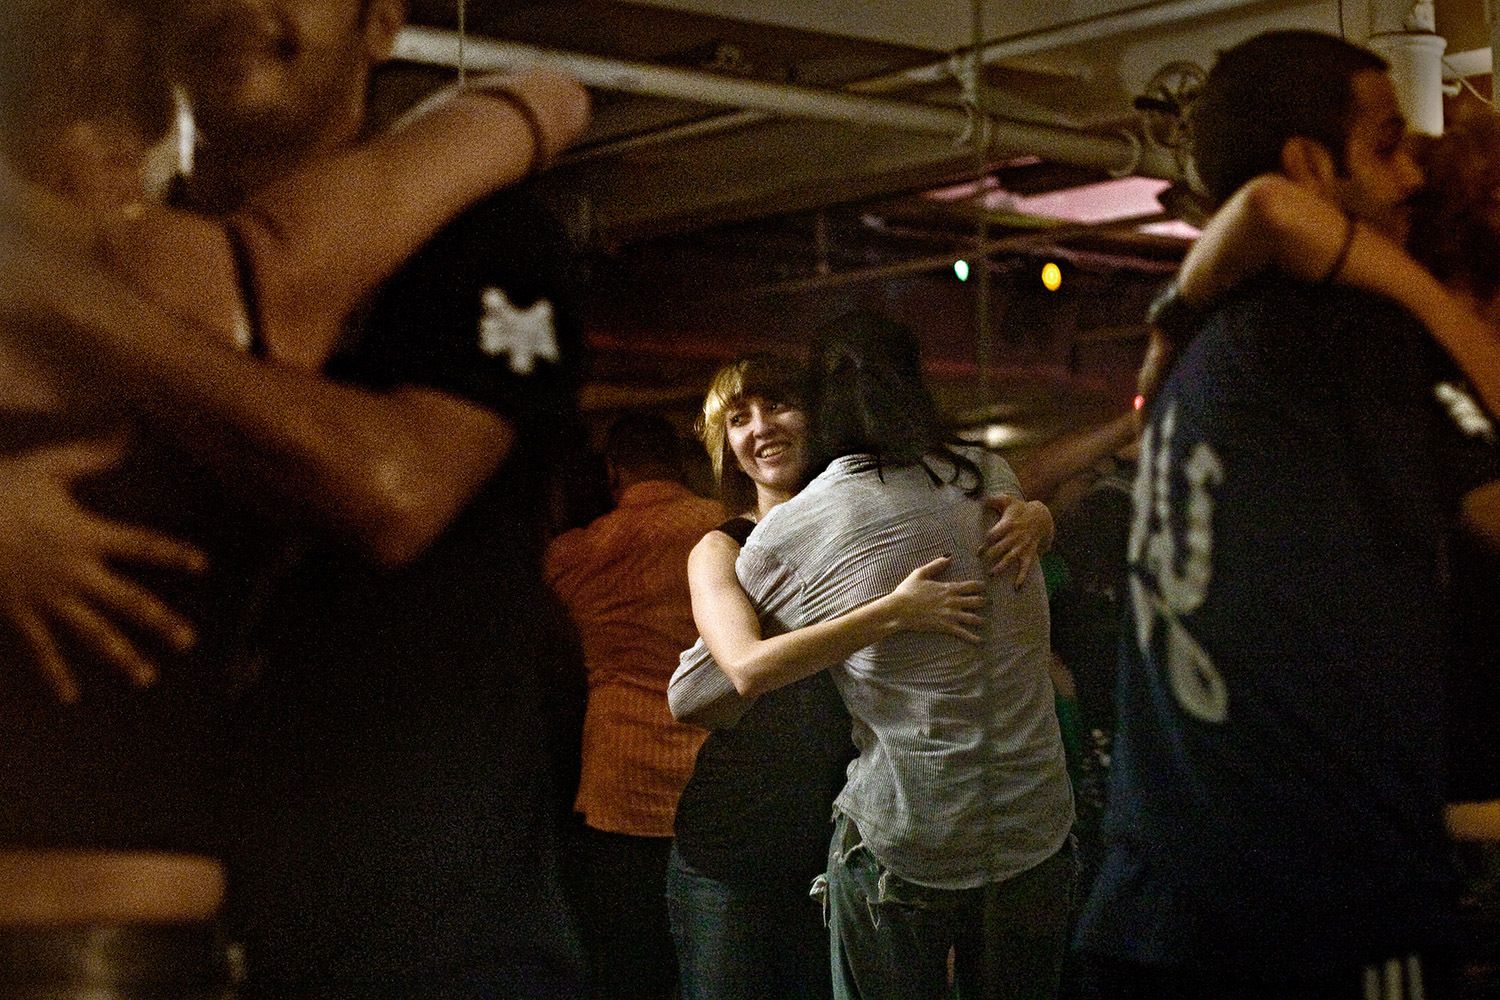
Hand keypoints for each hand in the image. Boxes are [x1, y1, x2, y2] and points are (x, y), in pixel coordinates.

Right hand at [0, 434, 206, 702]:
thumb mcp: (46, 467)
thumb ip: (93, 453)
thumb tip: (131, 423)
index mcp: (85, 535)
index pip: (141, 545)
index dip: (172, 554)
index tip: (201, 563)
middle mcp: (73, 572)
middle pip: (126, 601)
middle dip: (159, 621)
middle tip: (188, 640)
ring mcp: (46, 597)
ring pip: (91, 633)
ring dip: (120, 656)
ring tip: (147, 677)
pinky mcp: (19, 614)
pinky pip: (41, 650)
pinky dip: (55, 674)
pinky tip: (70, 697)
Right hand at [887, 556, 984, 642]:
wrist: (899, 609)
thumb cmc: (907, 591)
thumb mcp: (920, 573)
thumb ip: (936, 565)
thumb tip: (948, 557)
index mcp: (948, 588)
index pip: (972, 585)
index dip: (981, 586)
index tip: (984, 587)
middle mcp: (953, 601)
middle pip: (977, 601)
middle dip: (985, 602)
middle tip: (988, 603)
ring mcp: (950, 615)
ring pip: (973, 618)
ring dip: (981, 620)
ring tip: (984, 622)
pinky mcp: (945, 626)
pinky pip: (963, 633)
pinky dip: (973, 638)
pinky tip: (980, 641)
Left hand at [981, 495, 1052, 586]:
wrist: (1041, 516)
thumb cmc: (1020, 509)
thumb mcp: (1007, 500)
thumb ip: (993, 499)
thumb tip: (980, 499)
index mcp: (1008, 524)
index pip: (995, 534)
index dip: (986, 542)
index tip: (978, 551)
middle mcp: (1014, 537)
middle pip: (1000, 548)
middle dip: (990, 556)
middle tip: (981, 562)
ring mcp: (1022, 546)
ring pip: (1010, 558)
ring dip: (1002, 567)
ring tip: (992, 574)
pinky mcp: (1029, 553)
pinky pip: (1026, 567)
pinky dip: (1022, 577)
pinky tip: (1017, 587)